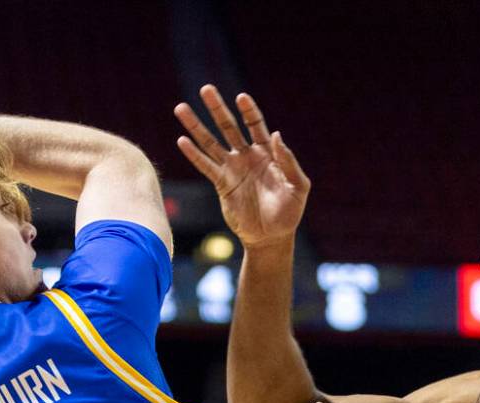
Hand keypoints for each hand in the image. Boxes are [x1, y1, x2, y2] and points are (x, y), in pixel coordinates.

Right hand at [174, 85, 308, 247]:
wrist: (271, 236)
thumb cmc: (289, 212)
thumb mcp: (299, 187)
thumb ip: (289, 162)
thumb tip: (276, 134)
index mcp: (267, 153)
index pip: (255, 124)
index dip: (248, 110)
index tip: (240, 97)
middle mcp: (247, 156)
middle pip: (229, 127)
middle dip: (217, 108)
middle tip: (206, 89)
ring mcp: (232, 169)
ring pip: (211, 142)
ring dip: (196, 126)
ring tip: (181, 108)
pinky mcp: (221, 184)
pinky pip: (205, 166)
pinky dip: (193, 154)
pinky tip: (182, 140)